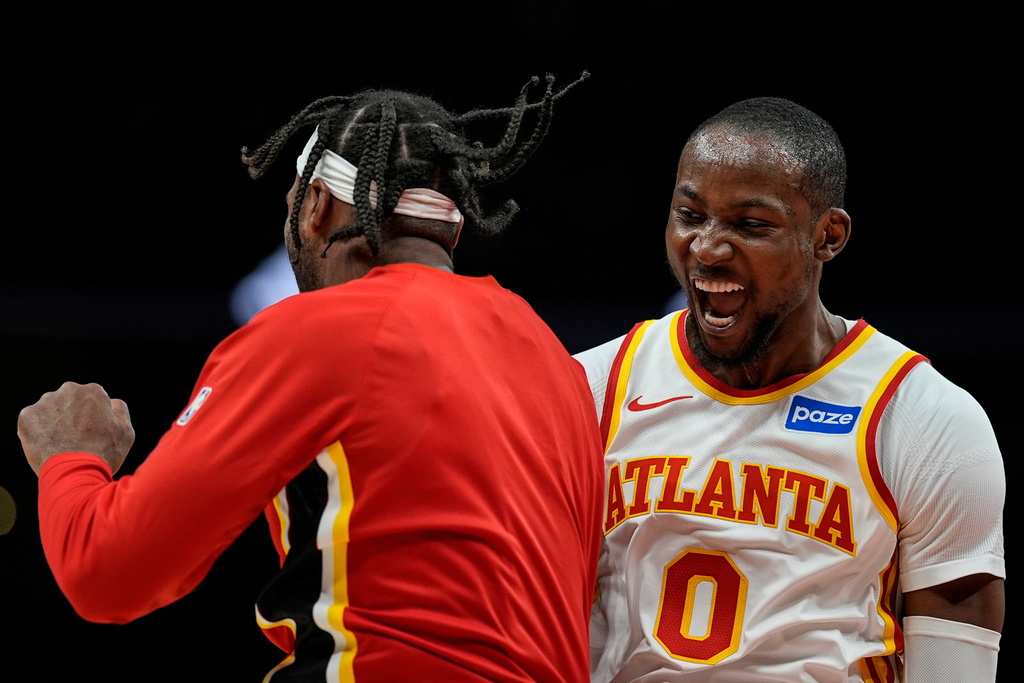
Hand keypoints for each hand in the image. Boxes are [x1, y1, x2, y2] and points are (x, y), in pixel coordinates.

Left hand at [18, 382, 134, 475]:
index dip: (93, 416)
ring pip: (50, 410)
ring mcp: (46, 402)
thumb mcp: (125, 431)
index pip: (92, 399)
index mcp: (93, 391)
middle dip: (71, 415)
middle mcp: (68, 390)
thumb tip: (110, 402)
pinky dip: (38, 432)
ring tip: (61, 444)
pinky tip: (48, 445)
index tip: (91, 431)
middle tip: (76, 438)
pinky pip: (32, 421)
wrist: (75, 473)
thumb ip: (119, 410)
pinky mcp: (27, 416)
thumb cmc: (103, 454)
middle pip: (69, 401)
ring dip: (54, 422)